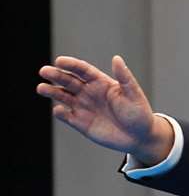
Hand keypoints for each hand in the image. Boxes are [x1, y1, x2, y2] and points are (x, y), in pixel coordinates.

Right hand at [37, 55, 172, 162]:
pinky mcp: (80, 123)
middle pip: (69, 81)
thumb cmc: (139, 113)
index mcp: (101, 83)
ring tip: (41, 88)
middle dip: (56, 75)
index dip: (71, 65)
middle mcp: (89, 93)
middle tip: (44, 71)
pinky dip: (60, 113)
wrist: (140, 137)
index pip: (82, 70)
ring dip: (52, 92)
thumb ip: (124, 77)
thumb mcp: (133, 94)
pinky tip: (59, 110)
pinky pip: (66, 116)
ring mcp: (83, 107)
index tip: (59, 61)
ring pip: (63, 96)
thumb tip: (117, 58)